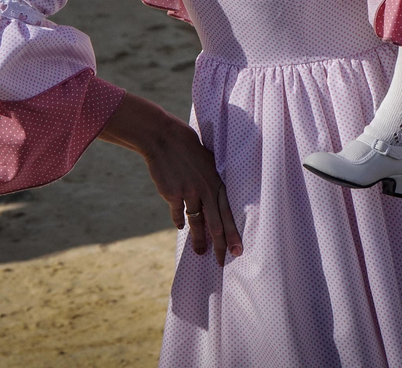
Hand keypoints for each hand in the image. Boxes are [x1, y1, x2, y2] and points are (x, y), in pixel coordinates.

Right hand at [100, 94, 241, 263]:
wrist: (164, 138)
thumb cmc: (188, 148)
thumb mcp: (207, 163)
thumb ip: (212, 183)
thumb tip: (215, 201)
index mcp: (216, 182)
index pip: (228, 213)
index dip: (233, 234)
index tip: (237, 251)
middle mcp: (205, 190)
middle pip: (215, 224)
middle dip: (220, 245)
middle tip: (221, 262)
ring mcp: (188, 193)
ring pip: (196, 223)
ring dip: (198, 240)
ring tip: (200, 252)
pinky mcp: (172, 195)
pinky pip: (177, 214)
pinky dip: (179, 221)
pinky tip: (181, 227)